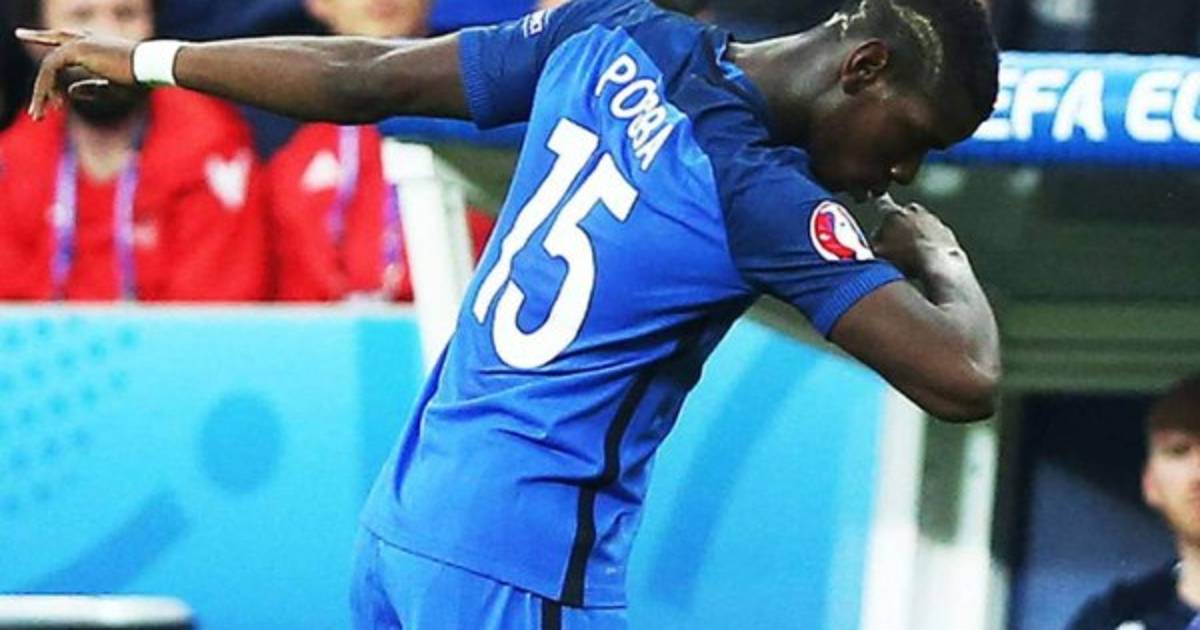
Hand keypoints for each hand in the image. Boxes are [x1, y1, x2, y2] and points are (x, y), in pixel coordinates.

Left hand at [15, 28, 137, 119]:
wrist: (150, 68)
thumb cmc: (140, 79)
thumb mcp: (112, 89)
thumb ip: (91, 88)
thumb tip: (70, 91)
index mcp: (95, 46)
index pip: (66, 51)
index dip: (57, 78)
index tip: (57, 104)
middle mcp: (84, 40)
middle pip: (52, 50)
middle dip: (39, 68)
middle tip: (26, 70)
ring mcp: (79, 43)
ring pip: (48, 67)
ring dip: (41, 93)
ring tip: (38, 114)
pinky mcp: (76, 50)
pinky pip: (51, 68)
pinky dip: (46, 88)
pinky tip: (53, 105)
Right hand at [870, 197, 963, 278]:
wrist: (938, 265)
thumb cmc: (905, 259)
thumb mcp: (877, 252)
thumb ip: (874, 241)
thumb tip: (875, 239)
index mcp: (893, 213)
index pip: (882, 203)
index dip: (879, 202)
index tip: (877, 197)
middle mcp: (915, 211)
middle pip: (904, 214)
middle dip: (900, 225)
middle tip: (895, 243)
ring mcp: (933, 221)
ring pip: (921, 225)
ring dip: (916, 235)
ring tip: (911, 256)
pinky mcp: (947, 233)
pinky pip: (935, 237)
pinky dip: (930, 244)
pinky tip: (926, 259)